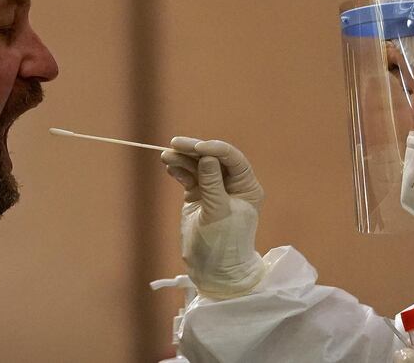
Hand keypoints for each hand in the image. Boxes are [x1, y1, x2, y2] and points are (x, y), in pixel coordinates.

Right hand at [161, 136, 264, 299]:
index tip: (198, 147)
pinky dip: (179, 170)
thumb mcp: (219, 213)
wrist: (214, 271)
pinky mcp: (198, 196)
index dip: (215, 149)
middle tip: (175, 144)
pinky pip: (188, 176)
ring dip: (182, 158)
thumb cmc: (224, 244)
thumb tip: (207, 157)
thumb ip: (212, 185)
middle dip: (194, 150)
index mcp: (246, 186)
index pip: (232, 159)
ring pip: (197, 165)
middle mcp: (232, 184)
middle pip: (212, 158)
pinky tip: (169, 165)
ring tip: (166, 156)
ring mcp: (213, 189)